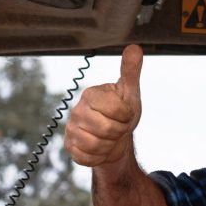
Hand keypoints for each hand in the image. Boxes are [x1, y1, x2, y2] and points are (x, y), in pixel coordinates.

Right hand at [64, 44, 142, 166]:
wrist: (115, 139)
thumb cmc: (122, 114)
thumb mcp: (130, 93)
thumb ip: (131, 72)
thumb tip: (135, 48)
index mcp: (91, 94)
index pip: (117, 110)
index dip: (127, 116)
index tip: (125, 114)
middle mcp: (77, 110)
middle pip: (107, 129)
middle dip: (119, 132)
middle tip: (118, 127)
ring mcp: (71, 129)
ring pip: (97, 145)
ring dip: (110, 145)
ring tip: (109, 137)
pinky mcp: (70, 146)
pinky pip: (87, 157)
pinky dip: (99, 157)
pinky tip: (100, 148)